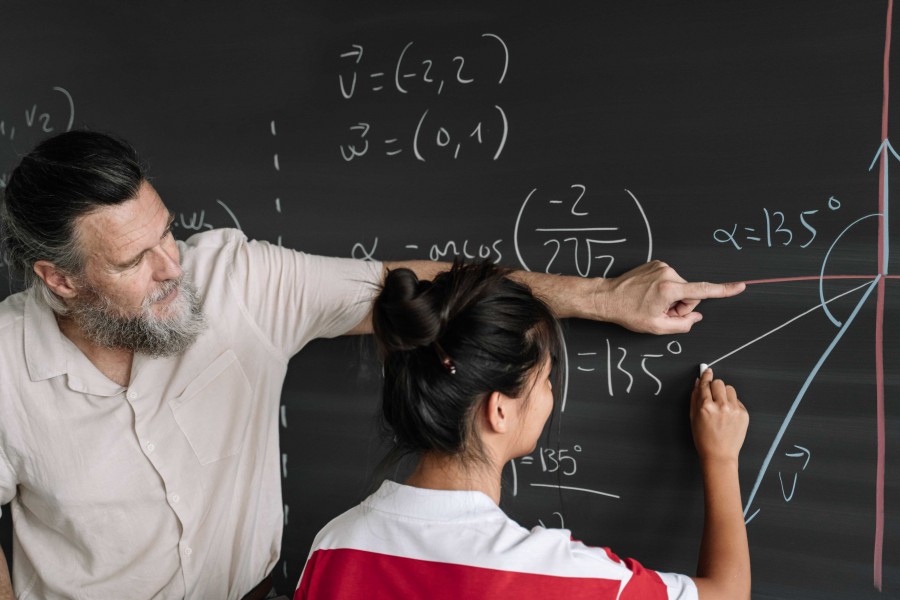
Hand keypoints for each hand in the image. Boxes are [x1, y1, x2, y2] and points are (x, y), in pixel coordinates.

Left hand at [596, 261, 744, 333]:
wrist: (607, 297)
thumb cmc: (628, 312)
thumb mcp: (657, 327)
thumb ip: (682, 324)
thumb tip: (695, 316)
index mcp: (669, 289)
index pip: (704, 290)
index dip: (724, 290)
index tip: (741, 286)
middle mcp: (668, 273)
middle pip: (690, 294)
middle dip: (681, 306)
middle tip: (662, 313)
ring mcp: (661, 266)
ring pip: (681, 288)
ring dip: (672, 299)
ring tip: (653, 304)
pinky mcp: (656, 264)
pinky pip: (670, 280)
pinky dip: (665, 290)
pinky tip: (650, 296)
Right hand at [690, 368, 748, 464]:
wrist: (719, 454)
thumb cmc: (704, 438)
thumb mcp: (693, 417)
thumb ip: (695, 397)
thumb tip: (698, 382)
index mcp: (705, 407)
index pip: (706, 384)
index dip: (706, 376)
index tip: (707, 371)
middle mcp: (721, 406)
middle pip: (719, 383)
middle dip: (715, 386)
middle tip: (713, 395)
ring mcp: (734, 410)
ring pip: (730, 389)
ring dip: (724, 394)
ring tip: (721, 406)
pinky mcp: (744, 414)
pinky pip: (737, 400)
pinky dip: (732, 404)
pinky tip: (727, 415)